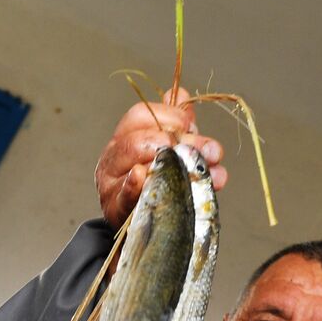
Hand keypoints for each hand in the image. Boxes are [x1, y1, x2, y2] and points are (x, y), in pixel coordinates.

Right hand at [94, 88, 227, 226]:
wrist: (142, 225)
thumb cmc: (155, 182)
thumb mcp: (166, 148)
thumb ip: (174, 123)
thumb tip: (182, 95)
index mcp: (124, 137)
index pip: (140, 115)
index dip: (170, 116)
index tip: (193, 127)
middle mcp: (113, 158)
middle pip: (138, 140)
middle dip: (180, 143)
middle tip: (211, 151)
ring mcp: (111, 184)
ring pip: (133, 165)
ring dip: (172, 166)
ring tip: (200, 171)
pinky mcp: (115, 210)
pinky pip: (123, 195)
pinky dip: (135, 186)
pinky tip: (145, 178)